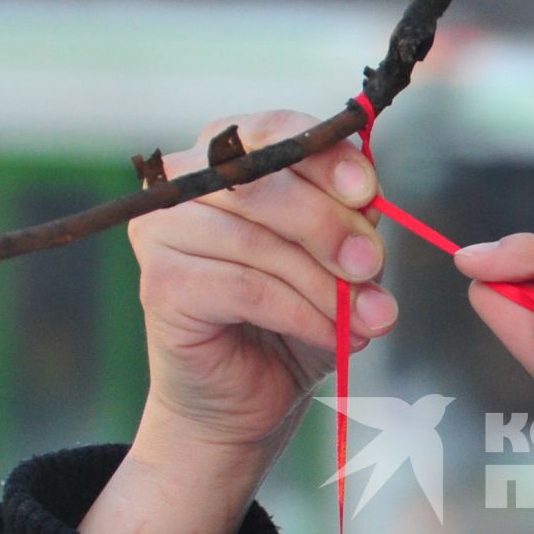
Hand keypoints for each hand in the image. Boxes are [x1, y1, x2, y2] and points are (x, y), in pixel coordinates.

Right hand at [80, 111, 397, 533]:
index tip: (369, 192)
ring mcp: (162, 230)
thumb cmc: (291, 319)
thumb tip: (371, 203)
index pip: (278, 132)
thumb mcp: (337, 261)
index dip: (327, 158)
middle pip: (266, 183)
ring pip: (261, 242)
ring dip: (326, 285)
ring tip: (368, 321)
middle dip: (331, 227)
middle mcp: (186, 181)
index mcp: (231, 156)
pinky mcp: (161, 282)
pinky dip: (303, 314)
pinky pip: (247, 288)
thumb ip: (351, 222)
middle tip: (372, 269)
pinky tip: (335, 336)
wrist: (244, 401)